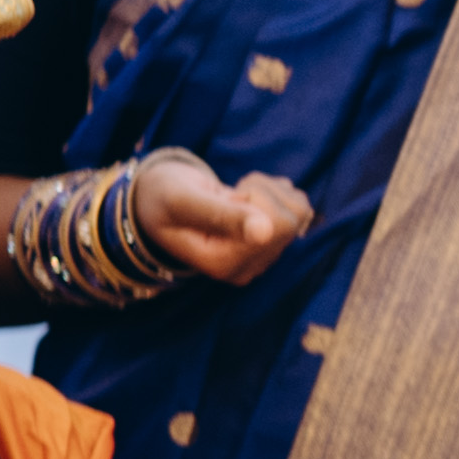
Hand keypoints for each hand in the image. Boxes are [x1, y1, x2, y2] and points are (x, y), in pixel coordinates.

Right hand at [133, 150, 317, 286]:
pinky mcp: (272, 243)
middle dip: (262, 191)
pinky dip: (276, 192)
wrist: (160, 199)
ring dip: (269, 190)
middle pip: (291, 219)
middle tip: (230, 193)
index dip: (255, 196)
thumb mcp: (183, 201)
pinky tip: (248, 197)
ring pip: (298, 211)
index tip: (225, 195)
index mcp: (224, 265)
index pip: (276, 227)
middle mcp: (247, 268)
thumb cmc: (164, 197)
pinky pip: (299, 209)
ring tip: (235, 195)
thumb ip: (221, 216)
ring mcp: (261, 257)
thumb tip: (265, 232)